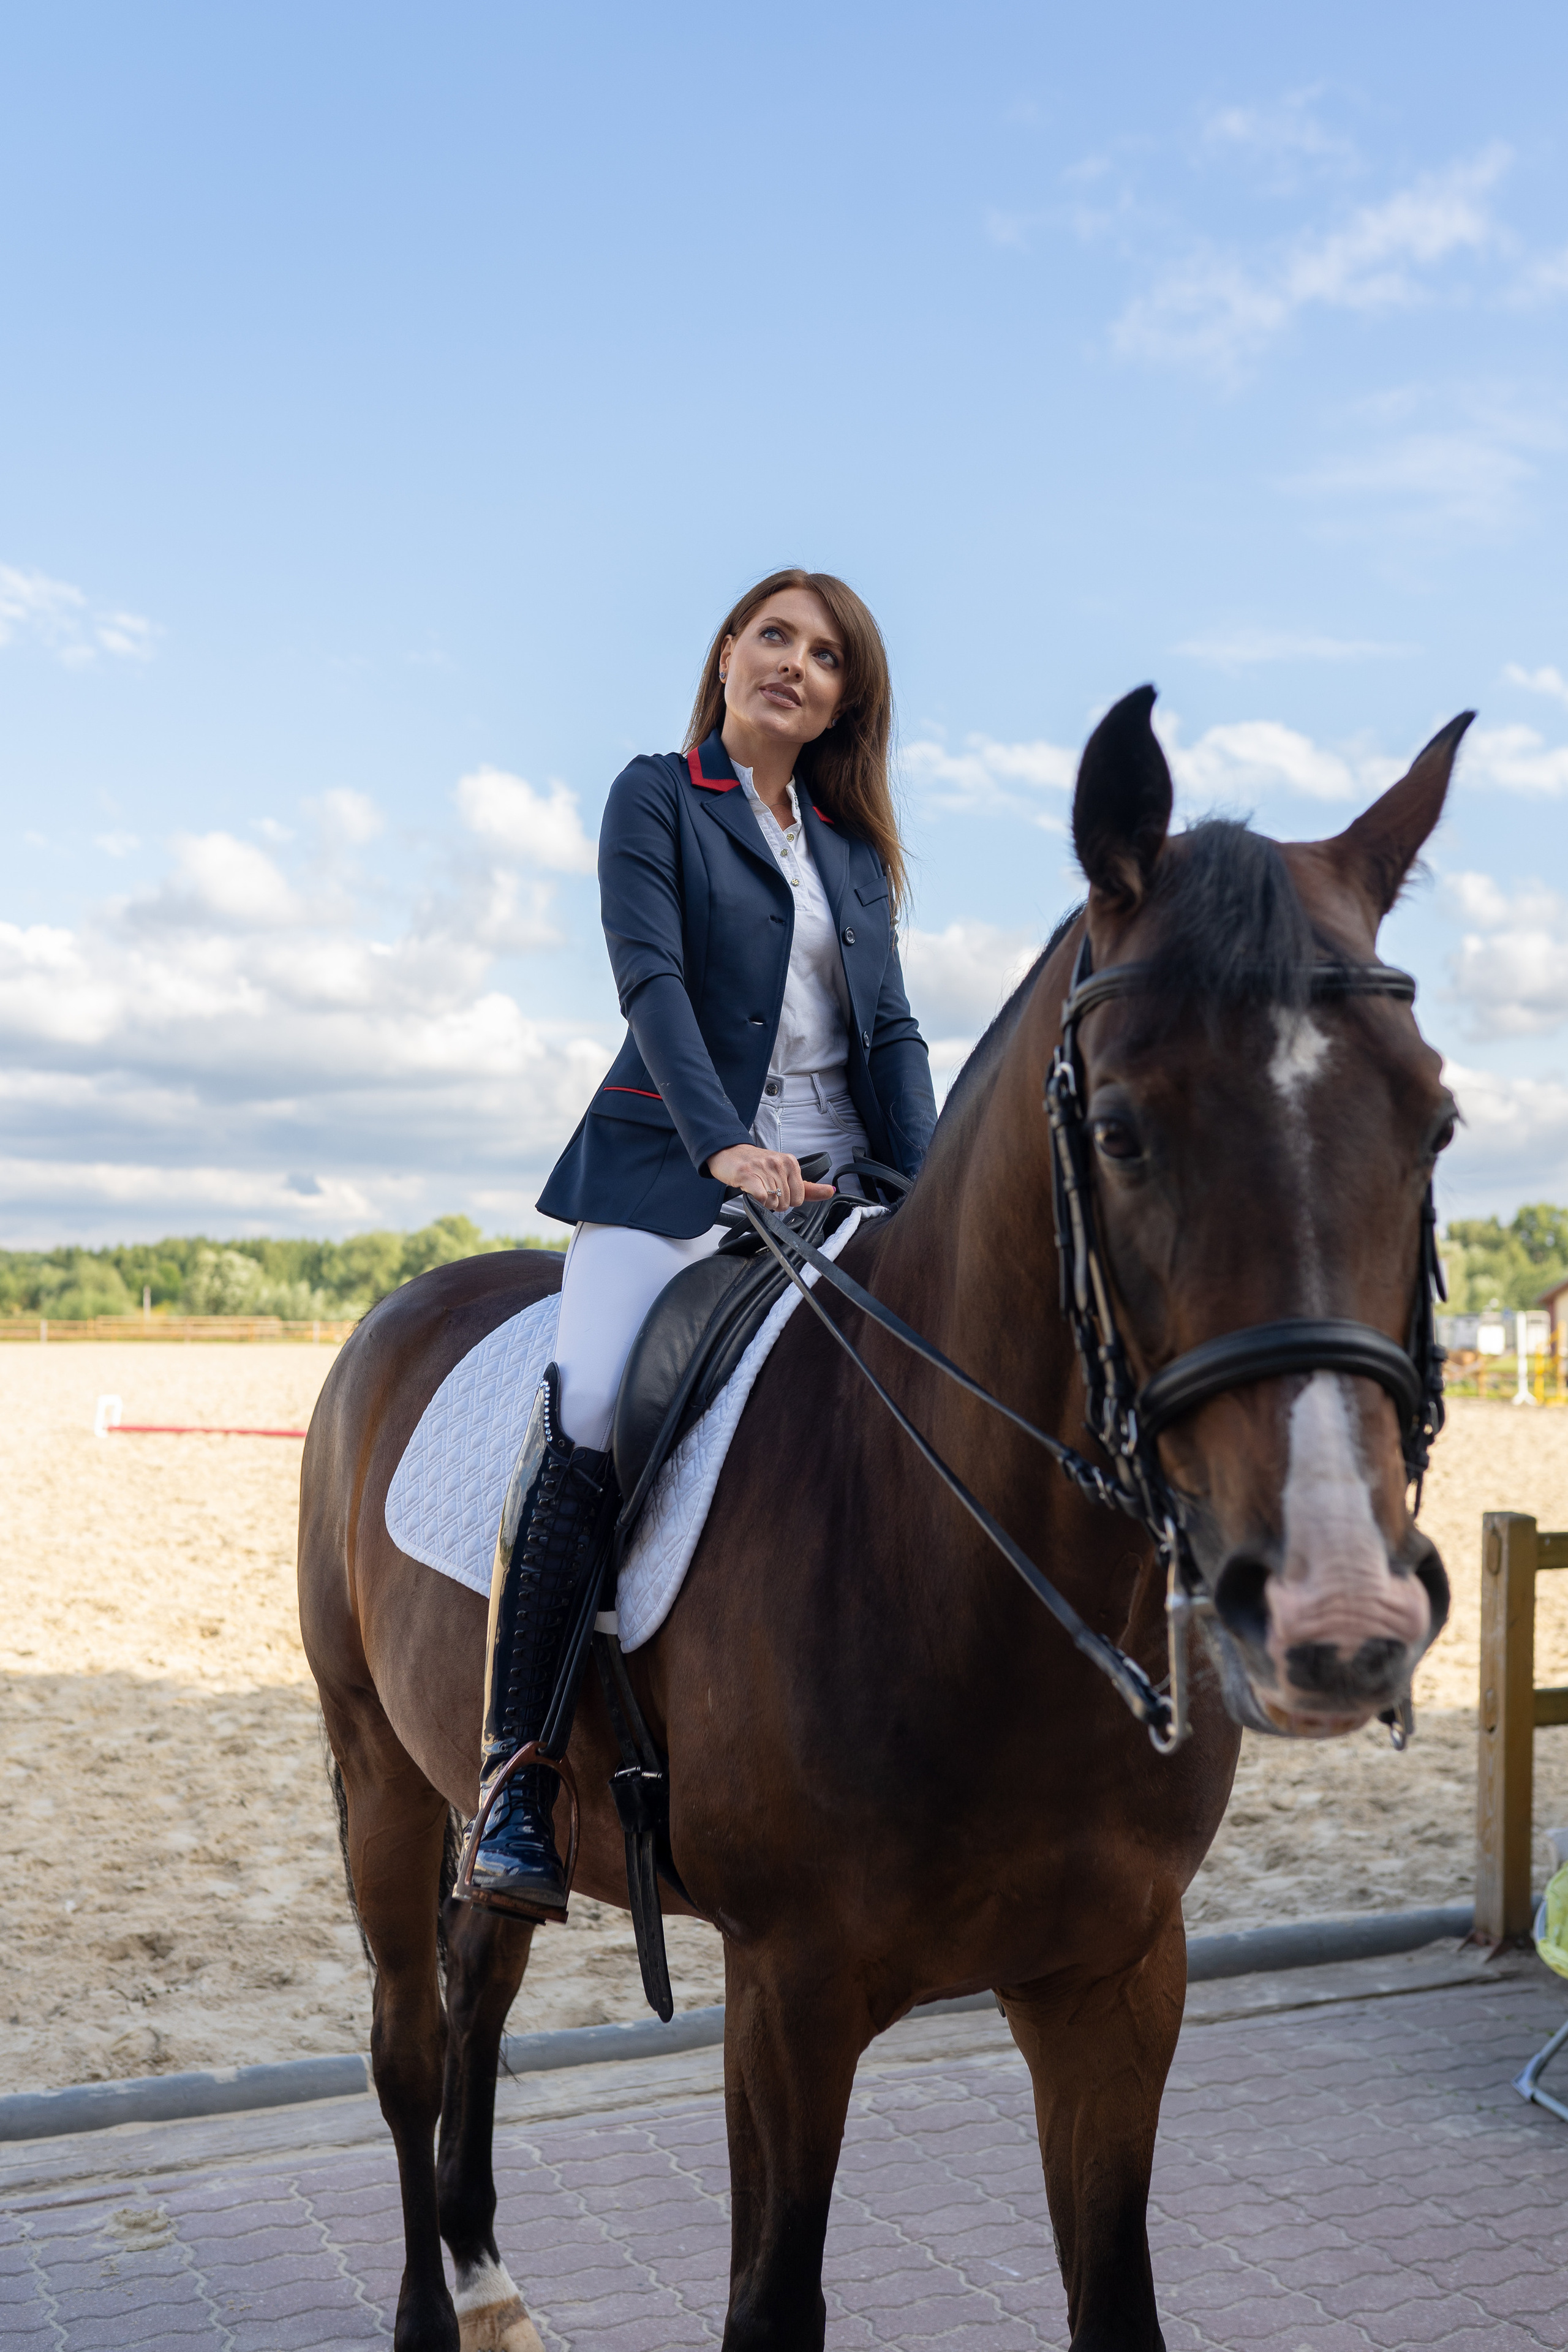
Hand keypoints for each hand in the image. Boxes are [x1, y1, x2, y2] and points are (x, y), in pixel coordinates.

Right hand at [707, 1144, 833, 1209]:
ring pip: (772, 1203)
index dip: (788, 1200)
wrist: (729, 1153)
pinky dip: (756, 1200)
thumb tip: (830, 1192)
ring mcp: (763, 1168)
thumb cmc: (756, 1165)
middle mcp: (779, 1163)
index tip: (778, 1190)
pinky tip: (751, 1190)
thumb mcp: (784, 1172)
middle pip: (786, 1202)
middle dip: (775, 1202)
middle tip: (764, 1189)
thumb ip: (808, 1187)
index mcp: (791, 1162)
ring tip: (756, 1188)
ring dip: (763, 1201)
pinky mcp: (748, 1175)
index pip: (800, 1197)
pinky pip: (761, 1198)